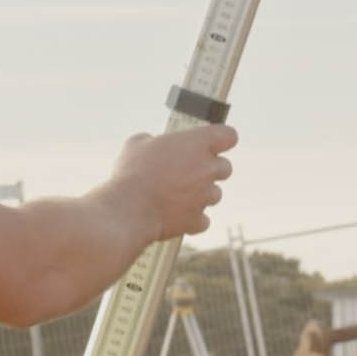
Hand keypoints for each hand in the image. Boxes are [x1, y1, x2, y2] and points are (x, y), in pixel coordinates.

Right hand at [105, 124, 237, 242]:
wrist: (128, 207)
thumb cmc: (131, 172)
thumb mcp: (137, 144)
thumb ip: (153, 141)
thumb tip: (153, 146)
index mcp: (197, 143)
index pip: (228, 135)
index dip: (220, 139)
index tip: (210, 143)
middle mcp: (208, 168)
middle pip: (225, 167)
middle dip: (209, 169)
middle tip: (186, 170)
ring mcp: (205, 196)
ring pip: (215, 194)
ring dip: (200, 193)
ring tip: (174, 194)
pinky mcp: (197, 220)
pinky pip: (202, 219)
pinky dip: (191, 218)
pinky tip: (173, 213)